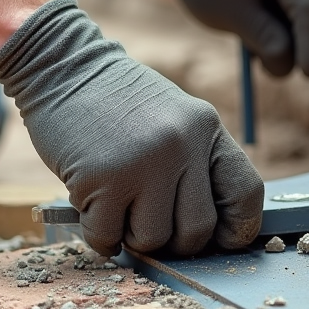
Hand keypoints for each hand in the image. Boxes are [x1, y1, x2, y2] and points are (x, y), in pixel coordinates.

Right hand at [0, 0, 263, 255]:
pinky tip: (92, 208)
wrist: (64, 67)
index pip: (245, 194)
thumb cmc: (118, 103)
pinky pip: (108, 237)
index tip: (220, 239)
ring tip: (118, 206)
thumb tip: (210, 232)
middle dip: (175, 241)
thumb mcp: (175, 119)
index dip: (238, 228)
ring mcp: (141, 162)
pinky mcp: (99, 178)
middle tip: (152, 223)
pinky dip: (100, 236)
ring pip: (153, 239)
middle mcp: (181, 145)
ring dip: (133, 237)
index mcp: (206, 128)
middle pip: (198, 230)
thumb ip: (196, 164)